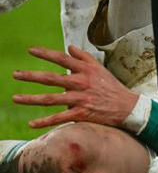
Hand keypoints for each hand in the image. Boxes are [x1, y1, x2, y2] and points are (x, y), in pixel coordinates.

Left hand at [11, 46, 137, 128]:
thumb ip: (84, 57)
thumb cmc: (111, 86)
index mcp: (85, 70)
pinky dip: (45, 122)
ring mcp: (80, 99)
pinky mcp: (81, 113)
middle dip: (31, 76)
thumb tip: (69, 47)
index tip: (31, 50)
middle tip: (15, 74)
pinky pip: (59, 118)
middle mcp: (81, 82)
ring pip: (51, 99)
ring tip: (15, 98)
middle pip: (51, 78)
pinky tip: (31, 124)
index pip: (62, 59)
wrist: (126, 106)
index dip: (46, 54)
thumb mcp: (100, 68)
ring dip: (31, 99)